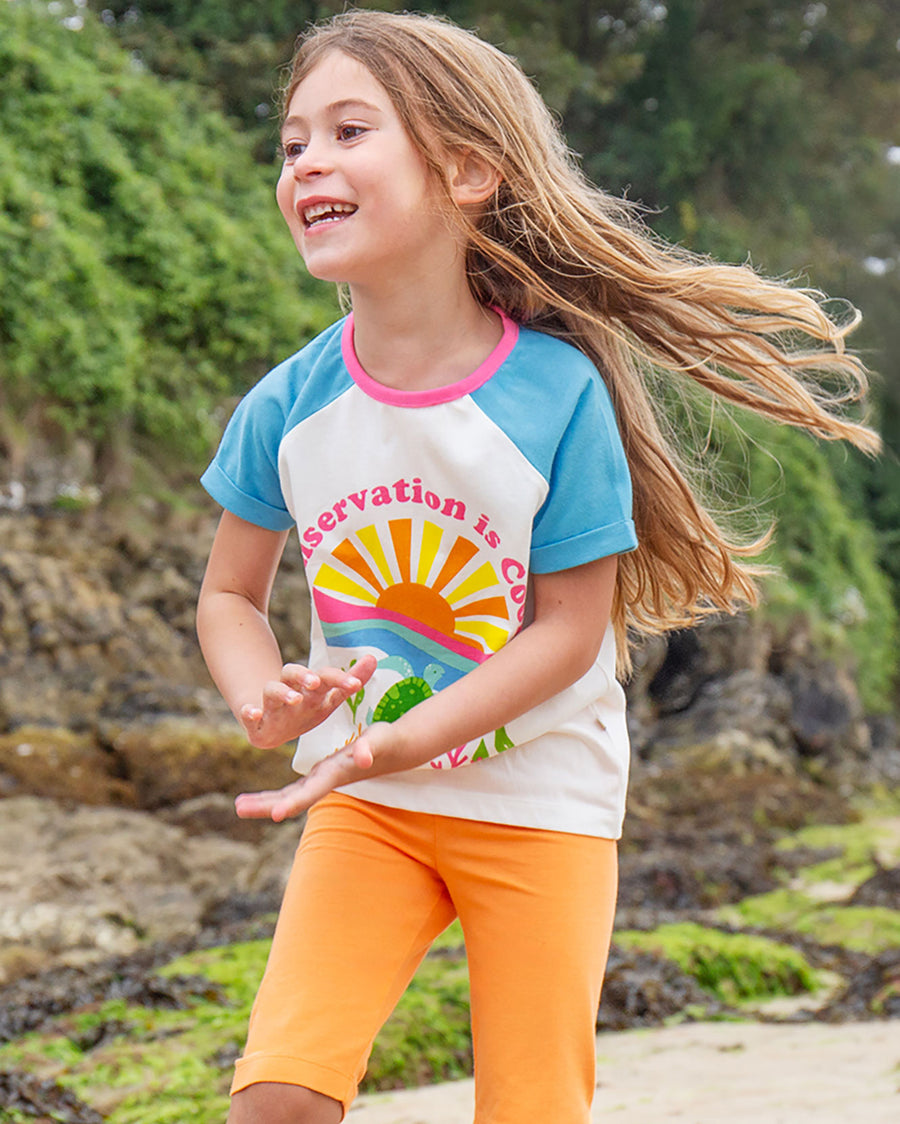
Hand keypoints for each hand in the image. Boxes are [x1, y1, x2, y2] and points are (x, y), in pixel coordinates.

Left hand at [234, 724, 387, 820]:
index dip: (293, 801)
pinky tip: (259, 800)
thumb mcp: (378, 739)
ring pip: (289, 795)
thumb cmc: (386, 741)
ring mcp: (322, 780)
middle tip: (238, 808)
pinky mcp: (321, 776)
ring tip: (239, 806)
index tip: (275, 814)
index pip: (311, 790)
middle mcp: (326, 780)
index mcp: (335, 773)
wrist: (394, 749)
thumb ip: (370, 747)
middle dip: (267, 804)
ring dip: (264, 802)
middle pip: (293, 797)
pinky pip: (294, 789)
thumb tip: (364, 756)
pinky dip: (275, 795)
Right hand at [238, 654, 375, 748]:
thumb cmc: (304, 710)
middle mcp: (290, 691)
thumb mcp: (328, 699)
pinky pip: (248, 713)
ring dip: (282, 693)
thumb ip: (350, 681)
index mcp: (309, 688)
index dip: (339, 679)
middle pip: (294, 674)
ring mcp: (271, 704)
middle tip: (315, 682)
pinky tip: (253, 713)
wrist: (270, 728)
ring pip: (272, 690)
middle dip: (304, 676)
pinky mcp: (253, 720)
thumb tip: (373, 658)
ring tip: (293, 699)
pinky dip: (249, 712)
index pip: (324, 677)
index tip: (356, 685)